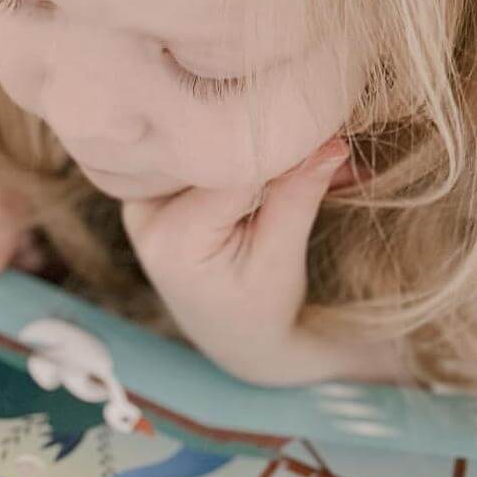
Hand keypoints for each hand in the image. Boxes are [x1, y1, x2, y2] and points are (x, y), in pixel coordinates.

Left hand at [121, 138, 393, 385]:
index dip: (283, 149)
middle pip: (215, 157)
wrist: (234, 337)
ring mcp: (143, 200)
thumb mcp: (282, 262)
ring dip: (261, 151)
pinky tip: (282, 162)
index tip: (331, 140)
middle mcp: (145, 214)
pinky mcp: (155, 191)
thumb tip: (329, 139)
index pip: (232, 170)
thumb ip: (297, 198)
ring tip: (316, 157)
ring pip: (210, 152)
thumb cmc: (262, 312)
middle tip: (332, 148)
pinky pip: (203, 160)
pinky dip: (243, 160)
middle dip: (275, 150)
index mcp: (174, 238)